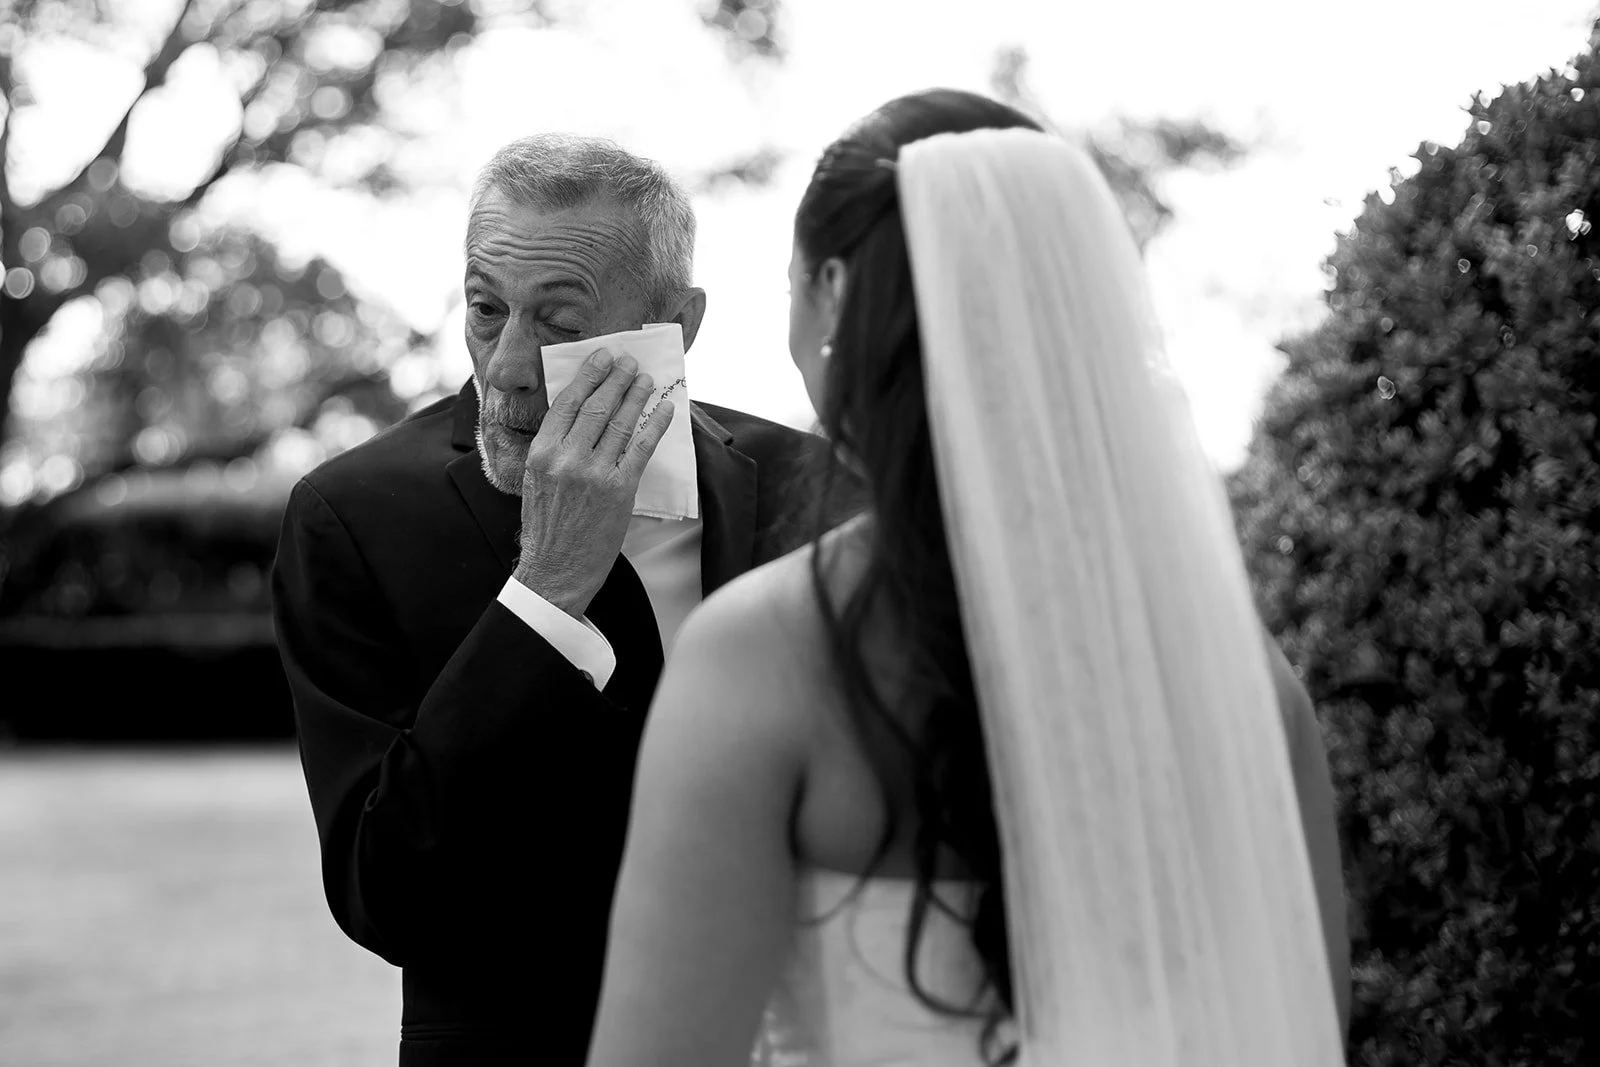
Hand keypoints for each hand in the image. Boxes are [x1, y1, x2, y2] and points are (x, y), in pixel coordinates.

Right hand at [512, 349, 673, 616]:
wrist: (556, 570)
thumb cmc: (546, 528)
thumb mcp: (536, 481)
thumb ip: (553, 449)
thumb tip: (577, 416)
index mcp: (541, 453)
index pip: (568, 403)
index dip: (588, 376)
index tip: (602, 359)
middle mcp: (565, 458)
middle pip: (596, 406)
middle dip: (616, 379)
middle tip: (629, 362)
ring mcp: (594, 473)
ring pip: (619, 423)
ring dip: (636, 396)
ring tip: (646, 380)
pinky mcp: (619, 490)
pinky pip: (641, 448)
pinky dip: (655, 425)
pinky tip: (664, 409)